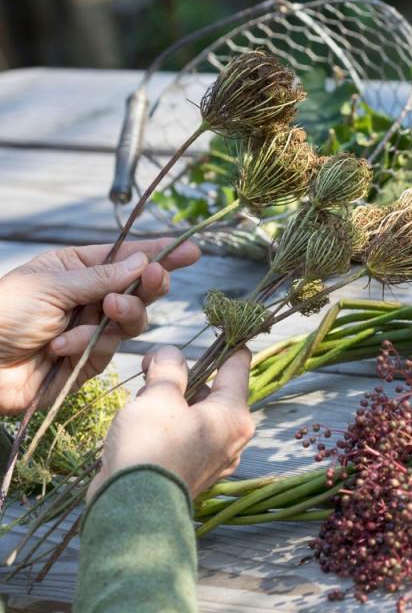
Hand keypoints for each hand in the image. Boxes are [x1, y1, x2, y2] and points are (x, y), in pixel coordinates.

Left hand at [0, 239, 199, 414]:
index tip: (192, 250)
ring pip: (131, 322)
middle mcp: (87, 298)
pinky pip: (108, 351)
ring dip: (121, 315)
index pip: (125, 257)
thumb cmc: (0, 314)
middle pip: (138, 290)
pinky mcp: (87, 363)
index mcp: (74, 268)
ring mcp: (90, 331)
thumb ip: (101, 277)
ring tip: (103, 312)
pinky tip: (59, 348)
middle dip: (148, 285)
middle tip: (155, 279)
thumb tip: (144, 261)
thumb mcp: (49, 285)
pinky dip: (87, 347)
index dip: (159, 253)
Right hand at [87, 346, 254, 500]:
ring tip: (141, 405)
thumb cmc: (149, 447)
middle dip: (183, 378)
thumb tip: (169, 355)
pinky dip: (168, 426)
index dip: (226, 345)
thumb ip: (168, 369)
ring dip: (171, 403)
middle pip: (214, 390)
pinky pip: (186, 436)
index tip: (217, 330)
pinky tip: (141, 427)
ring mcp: (215, 458)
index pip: (239, 366)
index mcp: (235, 415)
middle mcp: (232, 437)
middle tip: (151, 372)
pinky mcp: (194, 472)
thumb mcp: (158, 396)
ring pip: (196, 414)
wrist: (130, 508)